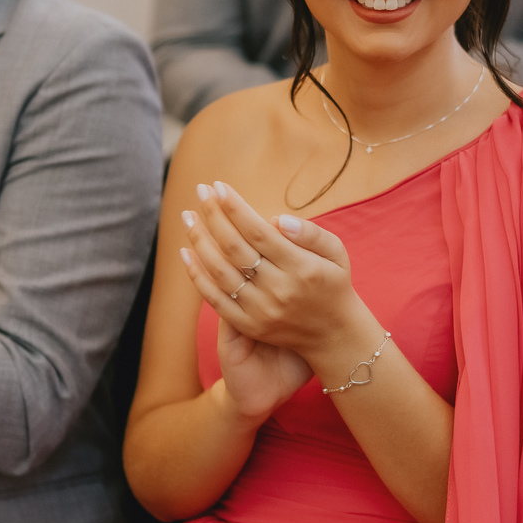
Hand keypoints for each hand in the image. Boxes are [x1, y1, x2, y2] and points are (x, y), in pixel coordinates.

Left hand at [179, 181, 374, 424]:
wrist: (334, 335)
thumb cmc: (333, 285)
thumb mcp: (337, 253)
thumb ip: (310, 233)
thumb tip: (275, 219)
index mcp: (300, 267)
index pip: (258, 231)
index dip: (235, 207)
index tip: (219, 186)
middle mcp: (278, 289)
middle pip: (235, 247)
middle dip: (213, 215)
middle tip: (200, 191)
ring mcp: (261, 310)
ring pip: (220, 271)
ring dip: (199, 240)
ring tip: (187, 216)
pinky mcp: (249, 326)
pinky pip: (215, 299)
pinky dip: (197, 275)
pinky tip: (186, 253)